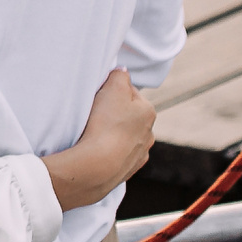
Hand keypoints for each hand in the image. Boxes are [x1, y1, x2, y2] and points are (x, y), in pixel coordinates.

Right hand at [43, 69, 157, 210]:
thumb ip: (119, 75)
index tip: (97, 95)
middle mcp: (149, 133)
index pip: (129, 92)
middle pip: (127, 115)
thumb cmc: (105, 123)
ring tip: (93, 132)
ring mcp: (139, 153)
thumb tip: (122, 71)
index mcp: (148, 111)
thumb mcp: (112, 87)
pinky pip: (119, 154)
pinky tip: (98, 149)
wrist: (98, 165)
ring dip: (112, 132)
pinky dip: (110, 150)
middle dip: (113, 112)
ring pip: (124, 135)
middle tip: (93, 113)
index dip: (110, 90)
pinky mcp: (127, 169)